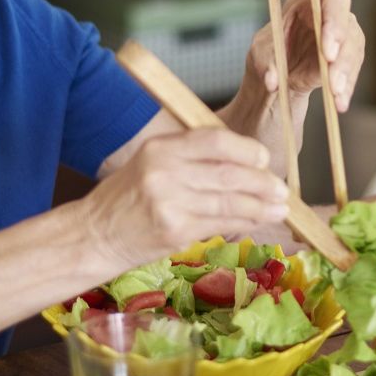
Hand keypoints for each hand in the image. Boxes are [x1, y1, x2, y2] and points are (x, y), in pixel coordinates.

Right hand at [84, 128, 290, 272]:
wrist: (94, 235)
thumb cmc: (126, 198)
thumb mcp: (151, 162)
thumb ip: (191, 158)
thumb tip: (244, 162)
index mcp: (161, 148)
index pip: (215, 140)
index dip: (247, 149)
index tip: (263, 159)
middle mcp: (165, 172)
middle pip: (229, 173)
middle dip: (262, 182)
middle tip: (281, 189)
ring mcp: (170, 203)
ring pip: (230, 202)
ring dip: (261, 206)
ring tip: (280, 209)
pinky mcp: (175, 232)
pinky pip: (221, 224)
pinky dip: (245, 223)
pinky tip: (257, 222)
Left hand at [246, 0, 363, 110]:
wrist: (278, 73)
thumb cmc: (270, 51)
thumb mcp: (260, 53)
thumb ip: (266, 64)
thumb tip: (272, 81)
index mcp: (311, 1)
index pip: (332, 2)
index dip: (334, 22)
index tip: (328, 50)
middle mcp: (333, 16)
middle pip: (348, 28)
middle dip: (342, 56)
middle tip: (333, 80)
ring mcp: (344, 38)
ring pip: (353, 53)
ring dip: (345, 76)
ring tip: (336, 96)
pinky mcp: (347, 60)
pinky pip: (351, 73)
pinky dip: (346, 90)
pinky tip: (340, 103)